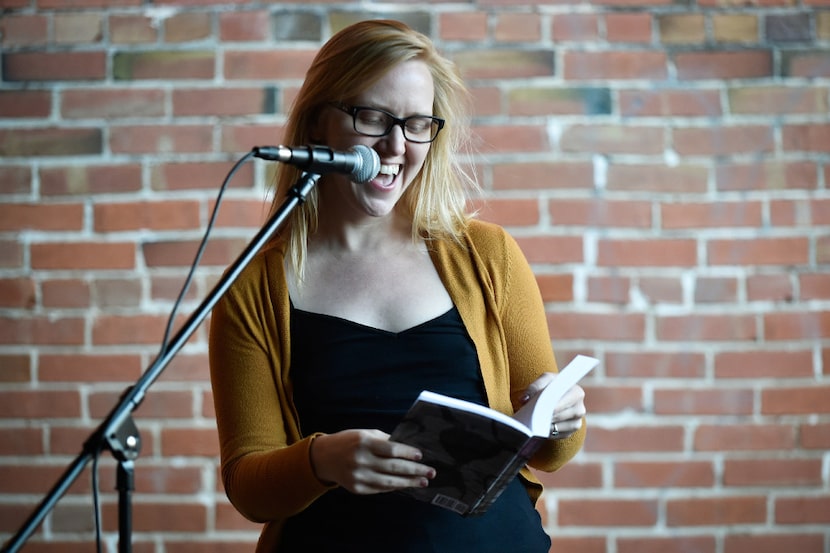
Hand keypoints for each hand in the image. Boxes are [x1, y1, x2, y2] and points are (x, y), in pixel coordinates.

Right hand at [310, 429, 435, 493]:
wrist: (324, 457)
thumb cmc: (349, 441)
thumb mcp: (365, 434)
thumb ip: (384, 440)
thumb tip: (408, 448)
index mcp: (364, 442)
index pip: (392, 449)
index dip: (408, 453)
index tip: (421, 456)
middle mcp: (361, 460)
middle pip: (394, 467)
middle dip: (415, 470)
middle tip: (430, 472)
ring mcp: (359, 476)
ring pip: (389, 481)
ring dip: (409, 482)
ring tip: (422, 482)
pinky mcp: (357, 489)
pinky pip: (381, 489)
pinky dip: (395, 487)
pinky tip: (405, 485)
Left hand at [520, 373, 586, 439]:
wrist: (557, 395)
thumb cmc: (552, 386)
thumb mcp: (545, 380)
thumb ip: (534, 386)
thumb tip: (524, 399)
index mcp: (577, 393)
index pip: (562, 402)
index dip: (550, 406)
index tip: (538, 408)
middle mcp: (580, 409)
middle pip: (560, 416)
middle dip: (545, 416)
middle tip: (532, 416)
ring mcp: (576, 423)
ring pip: (558, 427)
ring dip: (545, 425)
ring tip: (533, 421)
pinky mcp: (569, 432)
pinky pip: (557, 435)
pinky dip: (547, 432)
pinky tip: (539, 427)